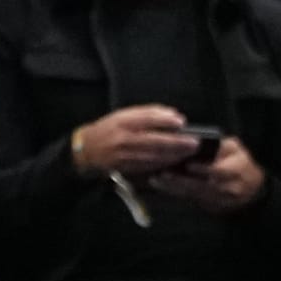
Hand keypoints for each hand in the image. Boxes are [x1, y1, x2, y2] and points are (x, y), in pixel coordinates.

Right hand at [70, 105, 203, 176]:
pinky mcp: (126, 167)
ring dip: (173, 155)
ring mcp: (125, 154)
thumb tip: (171, 115)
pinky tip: (174, 162)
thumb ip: (146, 113)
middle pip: (154, 140)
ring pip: (153, 155)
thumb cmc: (108, 129)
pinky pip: (148, 166)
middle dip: (176, 142)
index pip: (147, 118)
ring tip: (188, 153)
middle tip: (194, 142)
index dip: (166, 120)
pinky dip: (163, 164)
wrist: (86, 150)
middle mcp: (123, 138)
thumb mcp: (123, 115)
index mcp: (122, 121)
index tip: (182, 122)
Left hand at [153, 137, 265, 211]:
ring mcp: (221, 199)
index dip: (203, 169)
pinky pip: (192, 200)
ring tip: (157, 180)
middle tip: (163, 173)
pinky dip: (176, 194)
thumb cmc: (238, 161)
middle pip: (204, 185)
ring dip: (175, 188)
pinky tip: (162, 187)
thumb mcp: (234, 148)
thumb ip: (218, 145)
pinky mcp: (212, 206)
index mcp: (237, 167)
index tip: (187, 165)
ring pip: (195, 194)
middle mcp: (230, 186)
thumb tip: (194, 140)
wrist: (251, 189)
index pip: (219, 170)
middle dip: (182, 181)